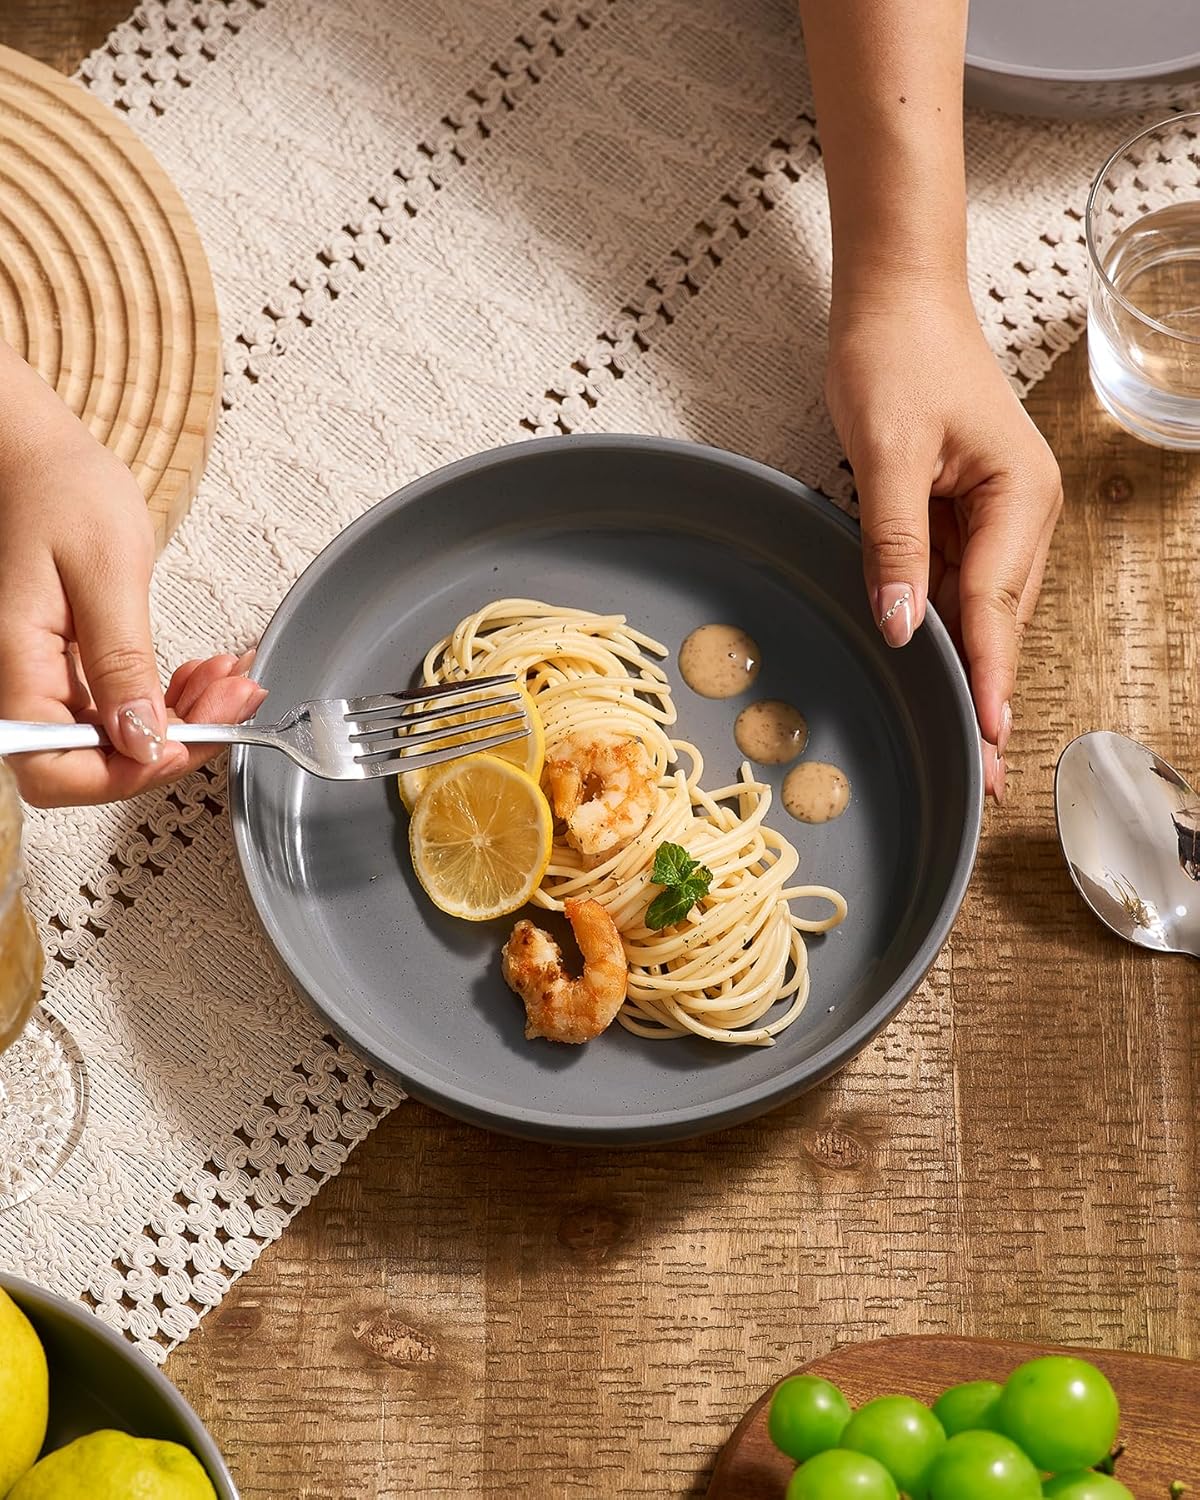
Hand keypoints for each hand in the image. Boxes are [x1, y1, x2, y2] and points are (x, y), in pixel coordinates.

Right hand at [0, 353, 265, 806]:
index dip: (127, 775)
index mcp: (17, 665)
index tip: (186, 744)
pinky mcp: (67, 671)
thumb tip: (140, 739)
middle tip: (231, 702)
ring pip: (114, 740)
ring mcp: (44, 681)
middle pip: (92, 764)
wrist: (39, 456)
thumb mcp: (106, 570)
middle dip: (171, 743)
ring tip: (227, 681)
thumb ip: (122, 662)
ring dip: (180, 720)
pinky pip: (117, 708)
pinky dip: (165, 699)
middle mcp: (21, 683)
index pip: (57, 771)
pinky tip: (200, 677)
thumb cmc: (60, 490)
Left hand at [825, 286, 1062, 801]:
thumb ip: (894, 542)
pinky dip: (946, 631)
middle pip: (998, 623)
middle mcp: (1021, 514)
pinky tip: (936, 675)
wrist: (894, 296)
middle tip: (982, 777)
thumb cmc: (895, 355)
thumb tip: (902, 626)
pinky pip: (957, 585)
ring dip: (968, 673)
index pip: (995, 608)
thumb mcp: (886, 449)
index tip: (989, 743)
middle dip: (987, 696)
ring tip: (968, 747)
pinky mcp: (967, 513)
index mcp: (1018, 498)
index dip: (986, 680)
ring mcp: (997, 516)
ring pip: (980, 612)